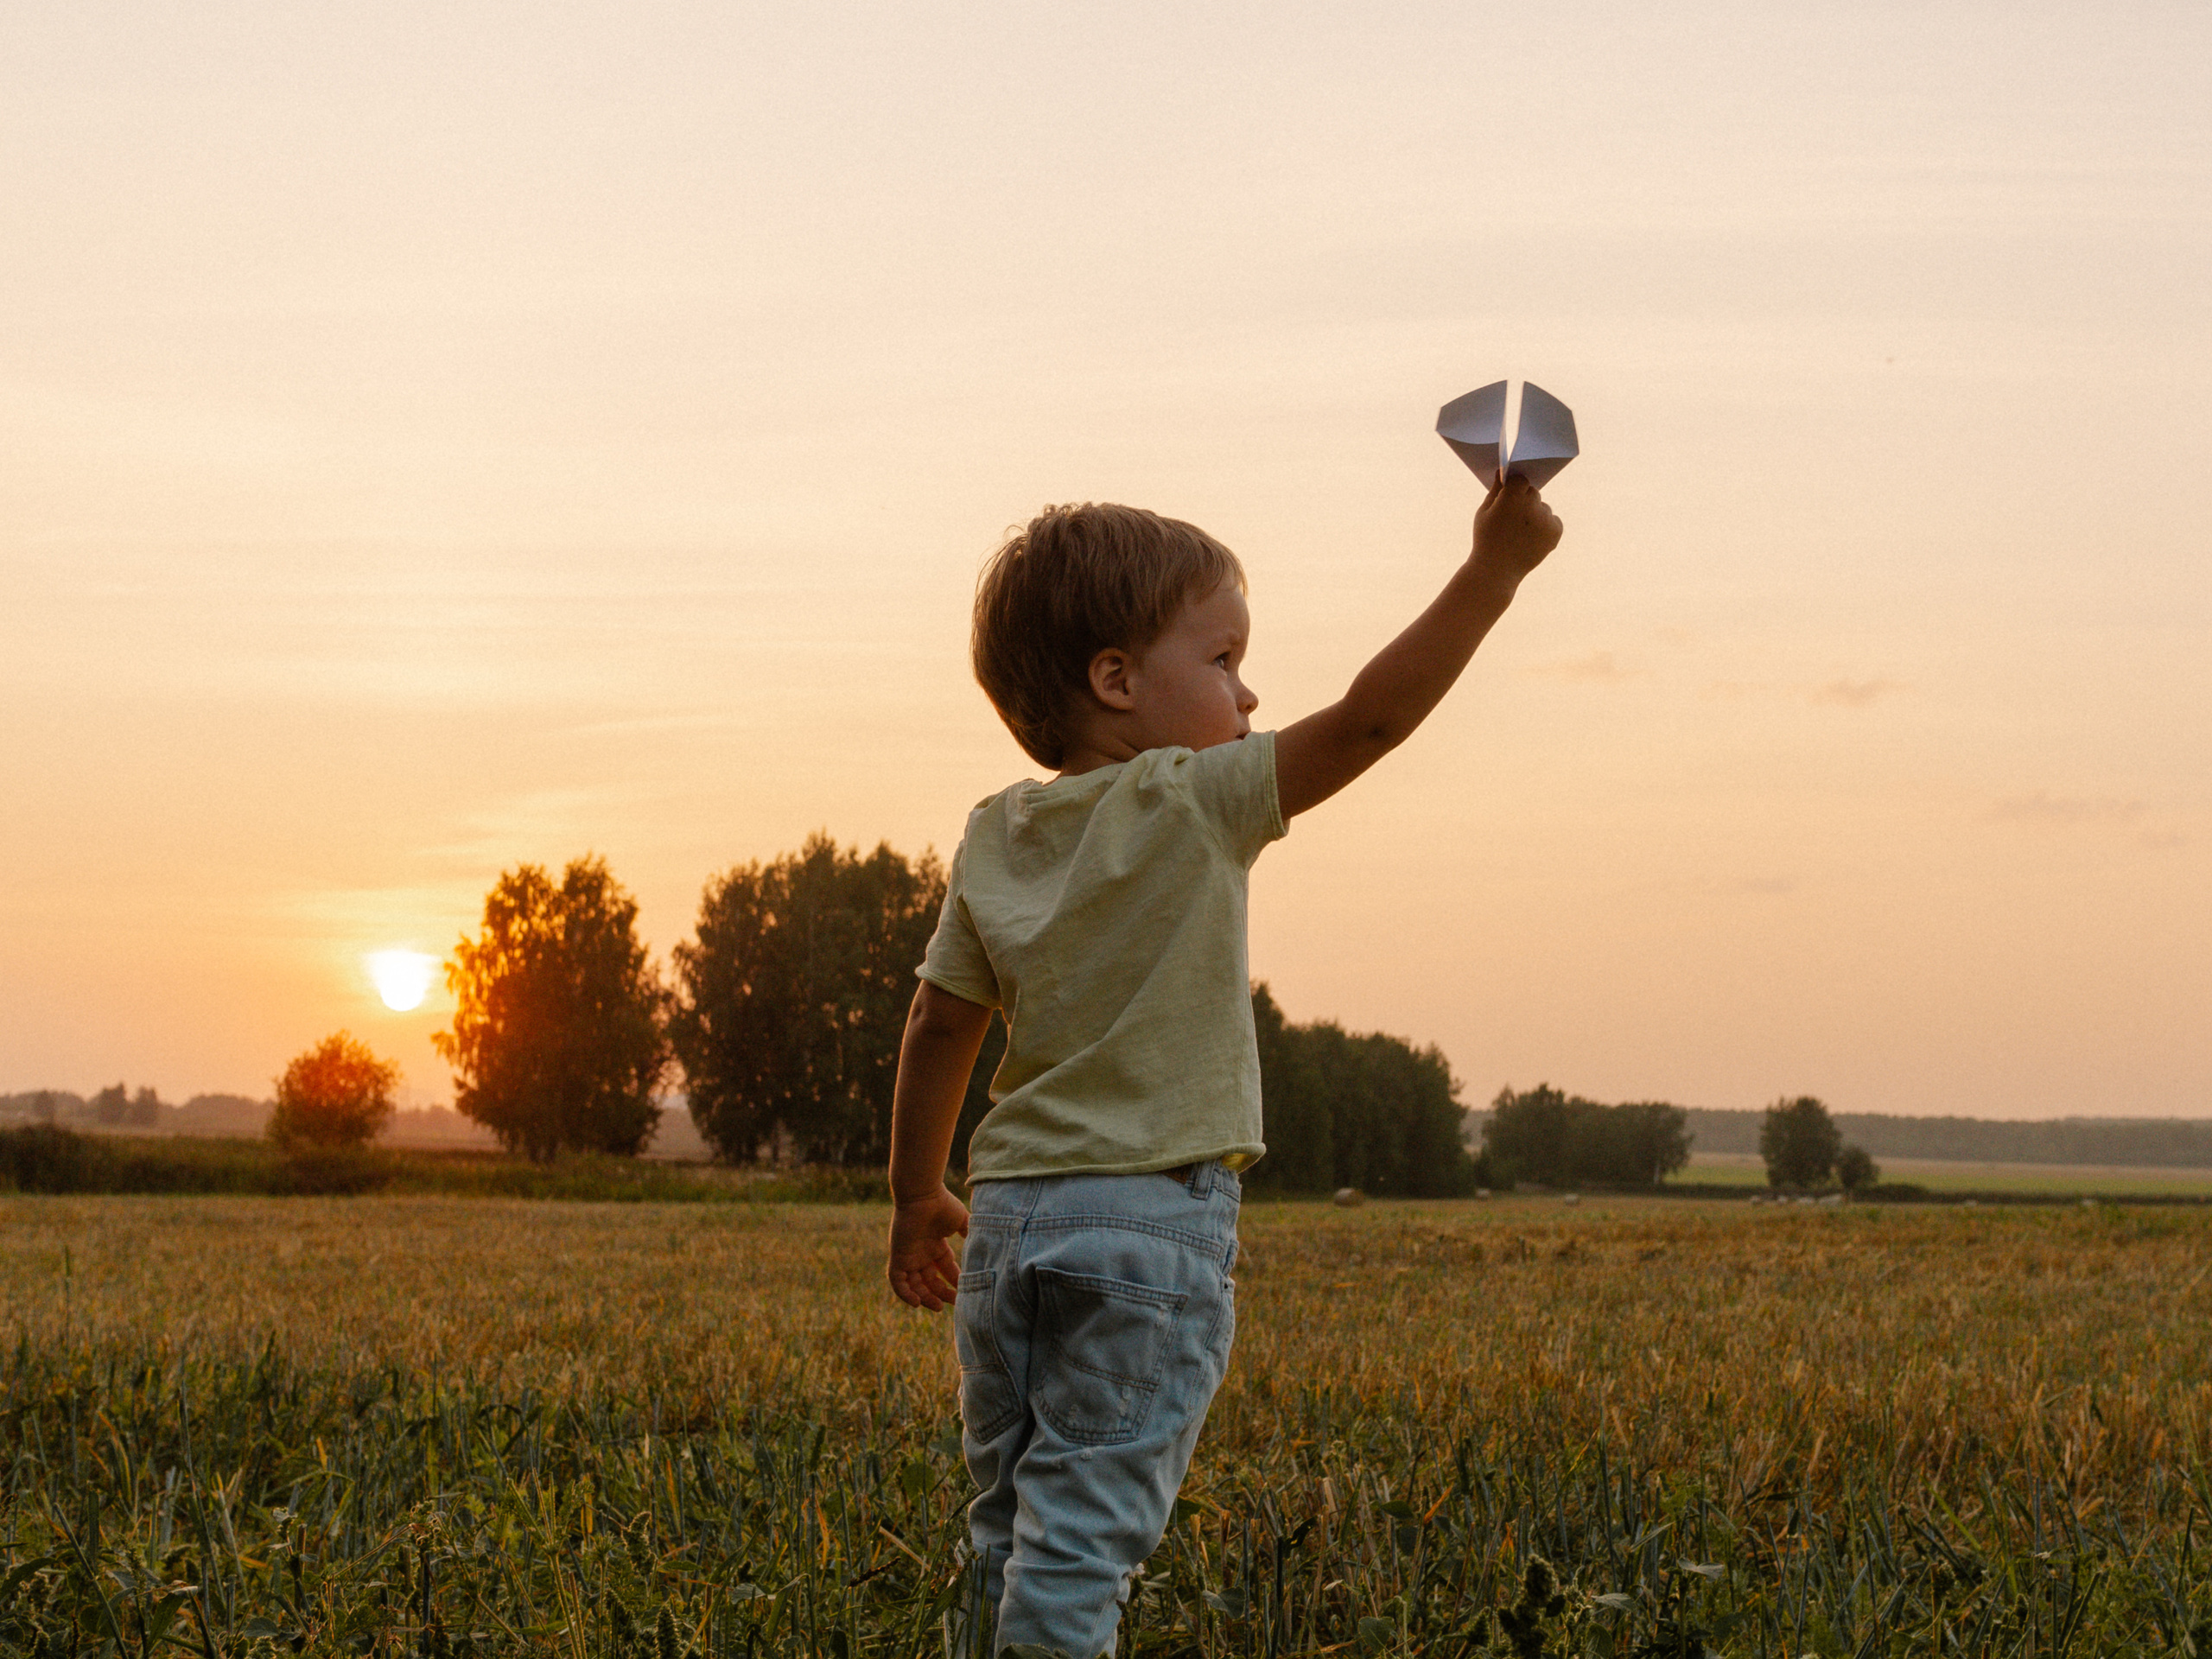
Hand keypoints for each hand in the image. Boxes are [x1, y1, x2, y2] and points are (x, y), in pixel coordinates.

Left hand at [887, 1184, 969, 1310]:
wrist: (922, 1194)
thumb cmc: (942, 1204)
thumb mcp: (961, 1220)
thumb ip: (968, 1231)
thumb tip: (976, 1239)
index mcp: (935, 1245)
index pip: (945, 1268)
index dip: (954, 1280)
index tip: (965, 1290)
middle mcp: (921, 1252)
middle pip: (930, 1279)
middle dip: (942, 1292)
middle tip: (955, 1302)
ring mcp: (909, 1256)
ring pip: (915, 1284)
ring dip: (926, 1297)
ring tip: (938, 1307)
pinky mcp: (898, 1257)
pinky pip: (897, 1281)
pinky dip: (905, 1294)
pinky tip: (918, 1302)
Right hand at [1470, 476, 1563, 584]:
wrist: (1496, 571)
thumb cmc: (1486, 539)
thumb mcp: (1484, 513)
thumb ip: (1496, 490)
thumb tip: (1503, 471)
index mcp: (1512, 497)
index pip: (1520, 480)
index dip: (1513, 489)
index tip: (1508, 498)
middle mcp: (1531, 505)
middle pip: (1533, 492)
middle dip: (1524, 501)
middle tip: (1512, 519)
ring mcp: (1545, 519)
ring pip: (1544, 507)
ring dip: (1535, 515)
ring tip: (1520, 534)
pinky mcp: (1556, 531)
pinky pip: (1553, 520)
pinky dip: (1545, 527)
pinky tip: (1531, 539)